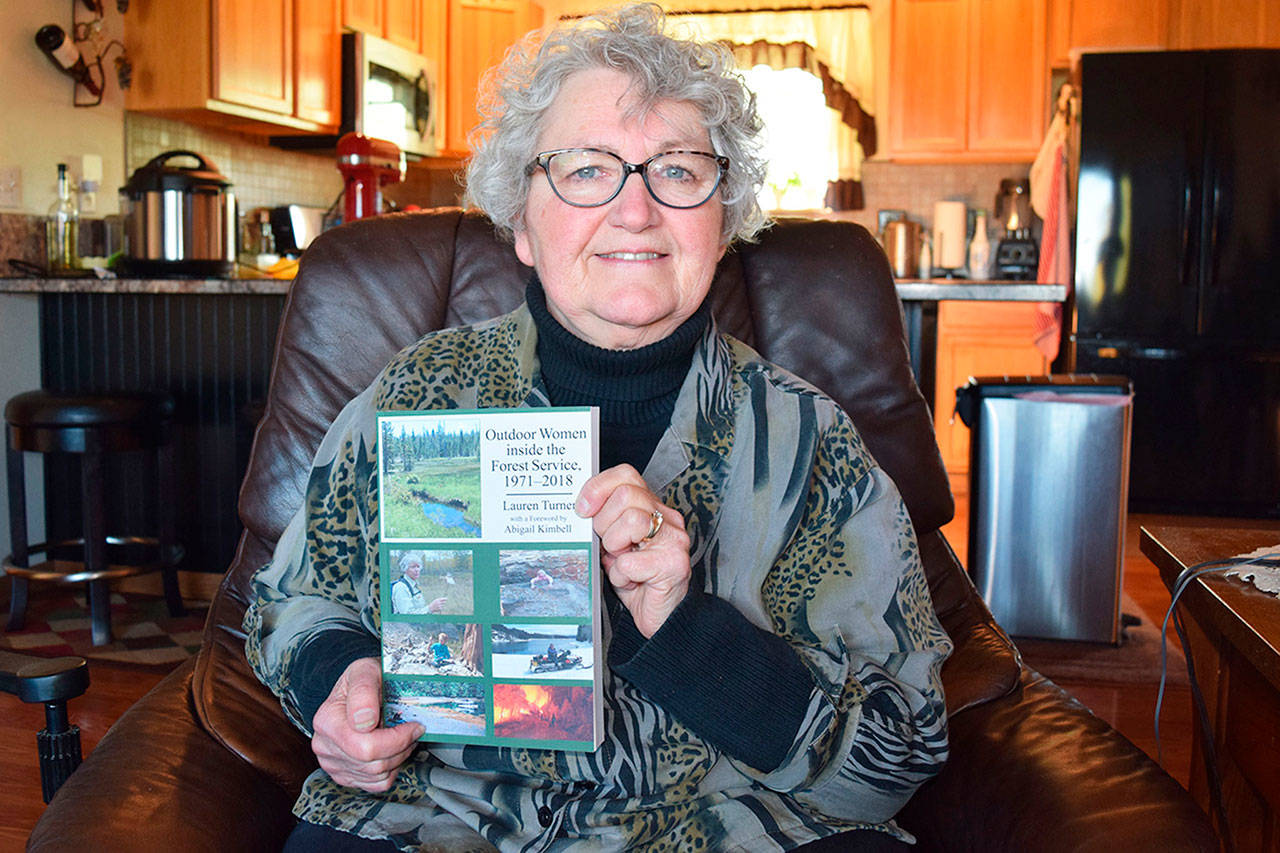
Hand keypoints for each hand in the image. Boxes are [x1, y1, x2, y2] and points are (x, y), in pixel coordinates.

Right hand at [311, 657, 422, 791]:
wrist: (357, 687)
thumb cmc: (364, 678)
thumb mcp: (365, 670)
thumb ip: (364, 691)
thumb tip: (364, 721)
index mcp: (327, 719)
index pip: (366, 747)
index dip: (399, 738)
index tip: (413, 723)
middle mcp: (324, 744)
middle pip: (373, 764)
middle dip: (401, 748)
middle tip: (412, 730)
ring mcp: (332, 762)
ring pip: (377, 776)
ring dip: (397, 758)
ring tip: (401, 736)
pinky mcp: (343, 775)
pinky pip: (374, 785)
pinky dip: (389, 770)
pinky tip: (391, 750)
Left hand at [577, 464, 690, 637]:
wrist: (663, 617)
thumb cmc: (638, 581)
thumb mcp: (615, 545)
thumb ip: (604, 524)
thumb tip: (580, 512)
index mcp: (652, 508)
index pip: (626, 476)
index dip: (599, 488)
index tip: (583, 508)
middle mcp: (667, 519)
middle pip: (626, 495)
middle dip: (606, 523)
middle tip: (610, 547)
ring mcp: (674, 540)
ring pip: (632, 520)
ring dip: (616, 547)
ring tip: (622, 562)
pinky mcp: (674, 564)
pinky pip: (630, 561)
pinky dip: (622, 576)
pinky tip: (631, 582)